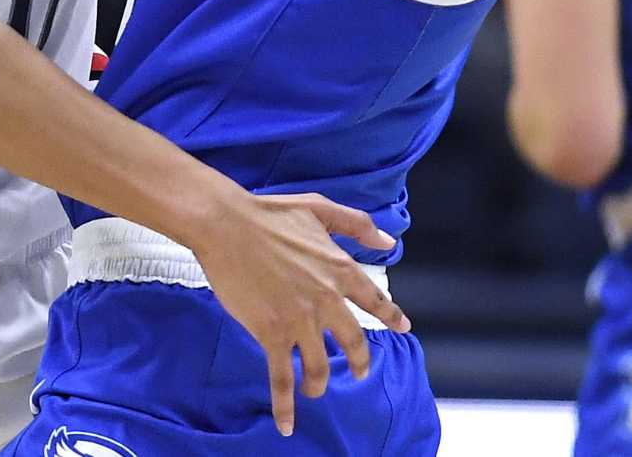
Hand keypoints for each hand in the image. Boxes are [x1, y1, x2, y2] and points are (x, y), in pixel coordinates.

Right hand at [188, 191, 409, 436]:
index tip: (404, 328)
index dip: (391, 316)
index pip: (374, 299)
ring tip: (317, 389)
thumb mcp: (320, 208)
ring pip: (320, 367)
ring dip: (320, 384)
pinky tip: (287, 423)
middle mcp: (327, 300)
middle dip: (359, 362)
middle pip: (354, 342)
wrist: (228, 226)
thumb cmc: (270, 214)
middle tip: (359, 373)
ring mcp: (300, 321)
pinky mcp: (272, 334)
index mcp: (340, 269)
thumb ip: (356, 224)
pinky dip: (285, 405)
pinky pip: (282, 378)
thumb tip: (388, 242)